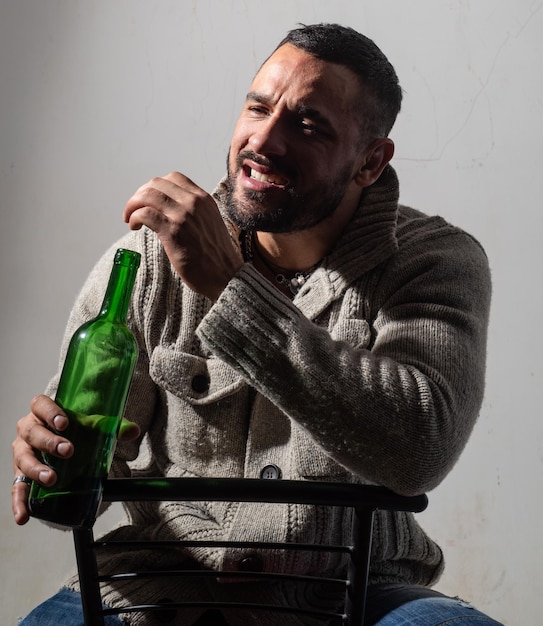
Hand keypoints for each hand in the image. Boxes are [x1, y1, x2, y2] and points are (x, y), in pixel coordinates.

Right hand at [12, 395, 139, 524]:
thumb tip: (133, 431)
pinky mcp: (21, 474)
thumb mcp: (94, 425)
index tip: (65, 423)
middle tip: (68, 451)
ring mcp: (23, 452)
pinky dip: (18, 502)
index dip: (51, 412)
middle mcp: (28, 429)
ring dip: (36, 469)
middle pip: (33, 432)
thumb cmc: (77, 429)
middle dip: (49, 442)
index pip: (41, 404)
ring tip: (51, 479)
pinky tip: (24, 516)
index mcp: (43, 411)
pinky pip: (17, 488)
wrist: (67, 443)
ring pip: (24, 459)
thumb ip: (113, 426)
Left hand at [123, 172, 243, 300]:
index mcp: (204, 199)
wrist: (226, 276)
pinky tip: (135, 227)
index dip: (156, 187)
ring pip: (147, 196)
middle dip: (140, 194)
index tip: (149, 199)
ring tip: (130, 218)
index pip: (174, 178)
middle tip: (134, 209)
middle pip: (156, 184)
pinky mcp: (172, 231)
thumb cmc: (216, 256)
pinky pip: (145, 214)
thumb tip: (169, 210)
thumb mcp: (210, 223)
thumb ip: (194, 212)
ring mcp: (183, 215)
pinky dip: (134, 217)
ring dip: (133, 205)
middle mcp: (194, 202)